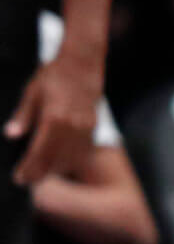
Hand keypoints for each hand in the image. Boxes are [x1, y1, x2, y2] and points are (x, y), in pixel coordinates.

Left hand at [7, 52, 99, 186]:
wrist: (83, 62)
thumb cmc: (54, 75)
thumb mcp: (32, 92)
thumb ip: (22, 116)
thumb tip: (11, 135)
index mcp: (54, 119)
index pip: (39, 153)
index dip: (28, 169)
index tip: (19, 179)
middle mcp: (72, 127)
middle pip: (55, 160)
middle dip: (40, 173)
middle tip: (27, 181)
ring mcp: (84, 127)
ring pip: (70, 158)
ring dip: (55, 169)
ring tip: (41, 173)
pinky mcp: (92, 126)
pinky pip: (80, 150)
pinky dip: (69, 158)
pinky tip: (59, 161)